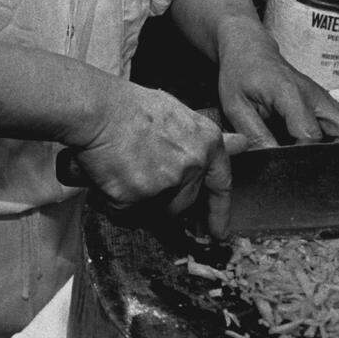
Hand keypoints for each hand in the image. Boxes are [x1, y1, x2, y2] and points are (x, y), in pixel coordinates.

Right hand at [69, 82, 248, 237]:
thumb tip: (241, 144)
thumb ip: (205, 138)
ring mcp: (166, 182)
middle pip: (184, 201)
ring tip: (122, 168)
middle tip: (142, 177)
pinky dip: (115, 197)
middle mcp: (192, 164)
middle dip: (164, 197)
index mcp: (206, 142)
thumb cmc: (130, 106)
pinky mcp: (138, 195)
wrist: (97, 109)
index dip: (219, 210)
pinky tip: (109, 174)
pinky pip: (126, 209)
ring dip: (140, 199)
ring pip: (155, 207)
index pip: (221, 184)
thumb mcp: (177, 113)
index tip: (218, 231)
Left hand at [216, 17, 338, 147]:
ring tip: (311, 152)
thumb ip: (253, 133)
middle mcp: (314, 94)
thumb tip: (272, 160)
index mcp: (290, 94)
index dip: (300, 153)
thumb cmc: (240, 76)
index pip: (310, 134)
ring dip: (338, 144)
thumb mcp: (234, 106)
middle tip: (305, 159)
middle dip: (331, 152)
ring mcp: (323, 96)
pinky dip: (337, 136)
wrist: (249, 51)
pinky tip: (316, 142)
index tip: (285, 160)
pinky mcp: (324, 100)